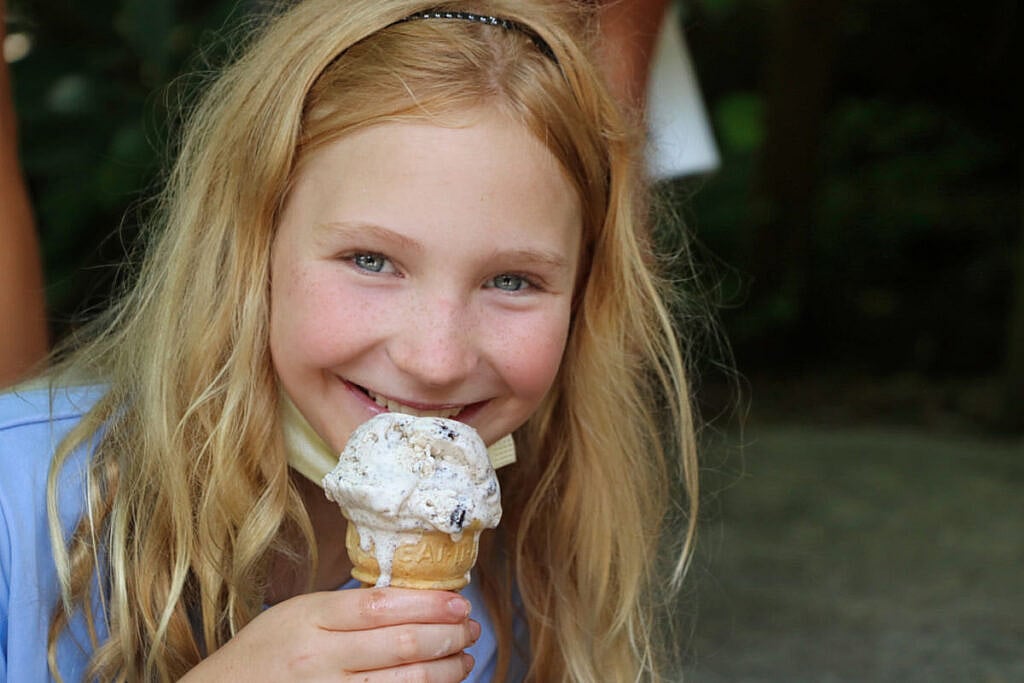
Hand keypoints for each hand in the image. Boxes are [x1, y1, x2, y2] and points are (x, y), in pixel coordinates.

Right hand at [181, 588, 479, 681]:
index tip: (459, 603)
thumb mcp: (298, 614)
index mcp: (311, 618)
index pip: (384, 606)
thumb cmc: (265, 652)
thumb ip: (347, 608)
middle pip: (402, 644)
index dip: (430, 604)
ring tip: (463, 659)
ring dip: (445, 671)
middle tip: (470, 630)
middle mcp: (319, 659)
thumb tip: (415, 602)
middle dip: (448, 636)